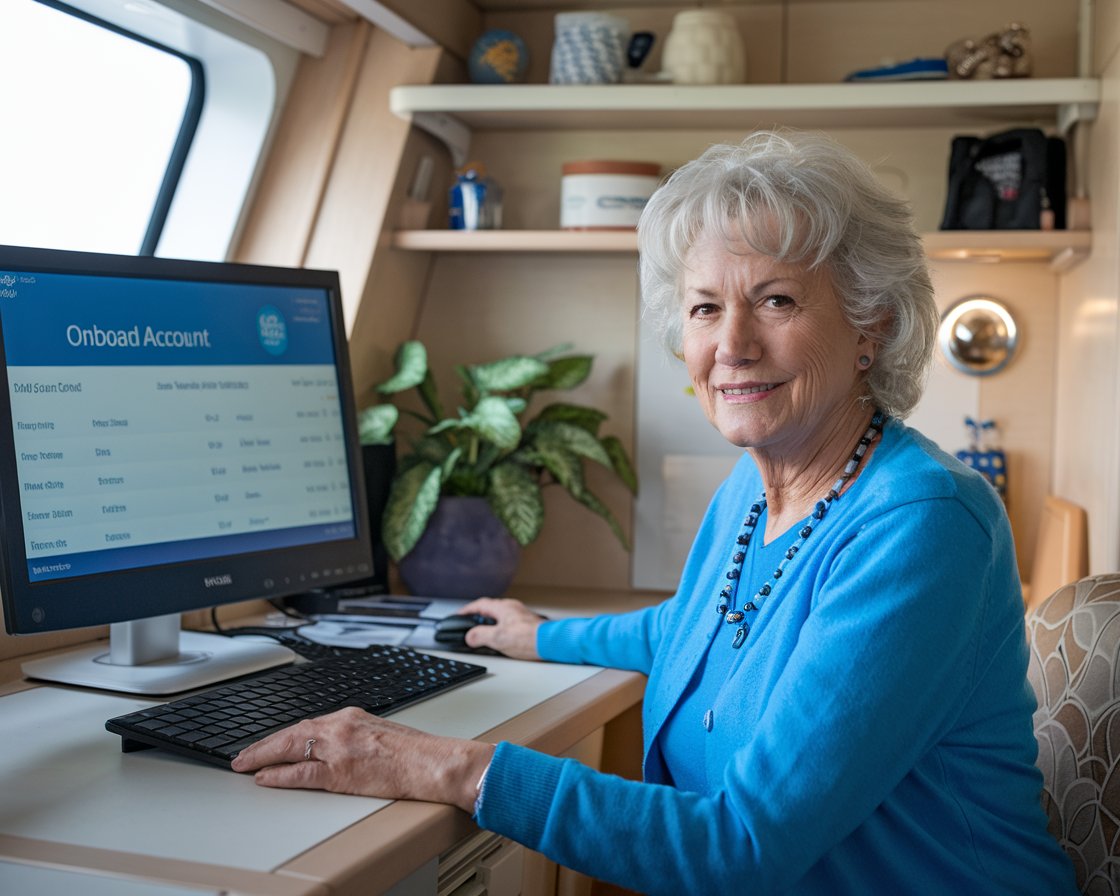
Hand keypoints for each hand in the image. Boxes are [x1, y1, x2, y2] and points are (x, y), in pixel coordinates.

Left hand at [230, 707, 493, 811]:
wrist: (433, 762)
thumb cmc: (414, 752)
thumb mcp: (378, 732)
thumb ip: (353, 735)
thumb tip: (333, 746)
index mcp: (351, 716)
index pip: (307, 723)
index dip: (282, 734)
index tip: (268, 742)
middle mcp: (342, 726)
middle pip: (292, 731)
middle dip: (264, 743)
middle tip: (242, 754)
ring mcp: (340, 748)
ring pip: (291, 748)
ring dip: (263, 756)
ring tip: (244, 764)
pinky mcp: (341, 771)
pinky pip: (301, 773)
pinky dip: (279, 775)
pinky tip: (265, 778)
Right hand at [458, 596, 543, 659]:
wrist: (551, 643)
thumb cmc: (529, 638)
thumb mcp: (497, 638)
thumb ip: (480, 636)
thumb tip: (470, 636)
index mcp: (503, 608)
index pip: (480, 604)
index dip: (467, 610)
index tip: (459, 615)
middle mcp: (513, 608)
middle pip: (490, 610)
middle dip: (479, 618)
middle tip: (470, 628)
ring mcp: (521, 616)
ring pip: (500, 617)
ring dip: (491, 625)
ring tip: (485, 637)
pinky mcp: (528, 625)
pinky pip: (509, 624)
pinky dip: (501, 630)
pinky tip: (502, 641)